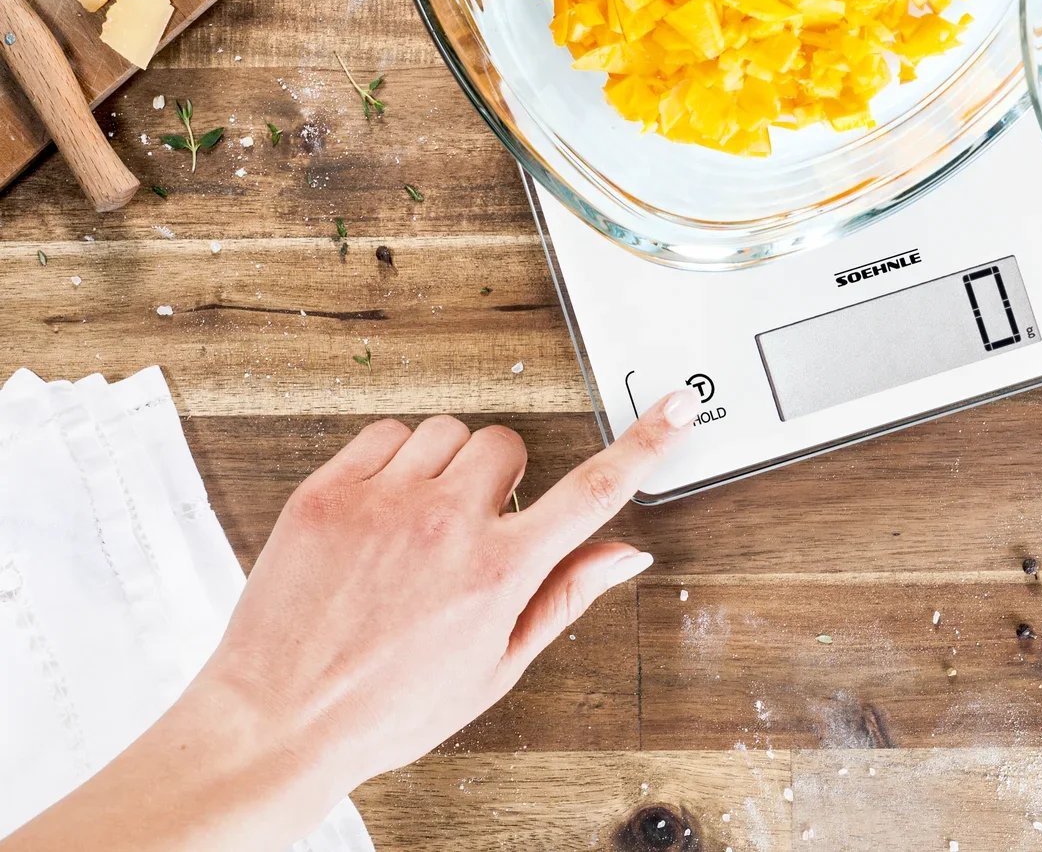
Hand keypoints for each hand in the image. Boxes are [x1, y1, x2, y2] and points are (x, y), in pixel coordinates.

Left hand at [199, 391, 700, 791]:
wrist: (275, 723)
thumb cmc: (384, 709)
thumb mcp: (495, 667)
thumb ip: (565, 597)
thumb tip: (627, 555)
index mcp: (498, 573)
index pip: (594, 489)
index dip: (646, 443)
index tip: (676, 408)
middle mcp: (446, 527)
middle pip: (509, 444)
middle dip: (500, 477)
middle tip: (472, 525)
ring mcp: (383, 503)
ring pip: (448, 432)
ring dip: (445, 465)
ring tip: (418, 522)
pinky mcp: (327, 492)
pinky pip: (384, 432)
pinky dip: (391, 459)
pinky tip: (382, 508)